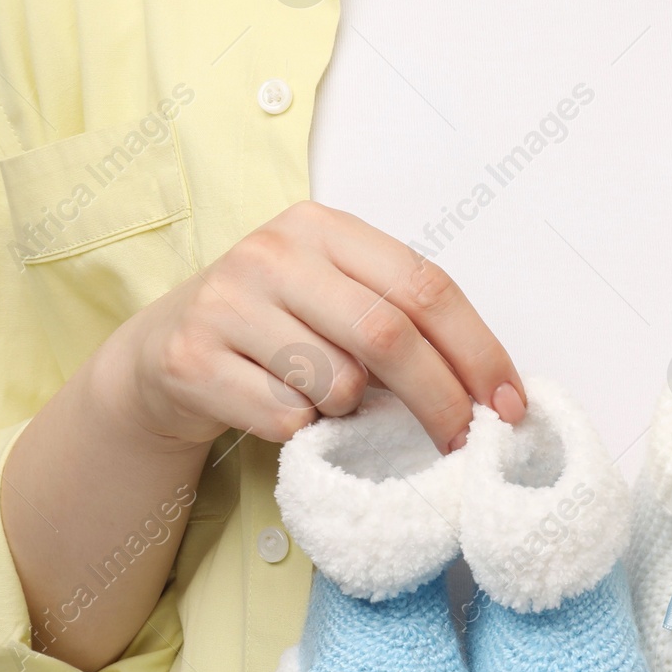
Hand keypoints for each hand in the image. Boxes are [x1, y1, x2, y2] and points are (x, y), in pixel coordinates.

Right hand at [93, 200, 525, 452]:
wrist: (162, 357)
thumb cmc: (271, 334)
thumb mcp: (331, 301)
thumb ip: (397, 320)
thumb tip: (488, 392)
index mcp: (322, 227)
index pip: (426, 285)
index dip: (478, 351)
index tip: (509, 405)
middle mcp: (272, 252)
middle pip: (389, 335)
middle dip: (440, 400)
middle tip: (461, 443)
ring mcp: (227, 302)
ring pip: (336, 382)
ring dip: (352, 414)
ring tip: (331, 406)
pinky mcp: (193, 358)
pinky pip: (285, 416)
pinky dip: (302, 432)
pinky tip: (281, 413)